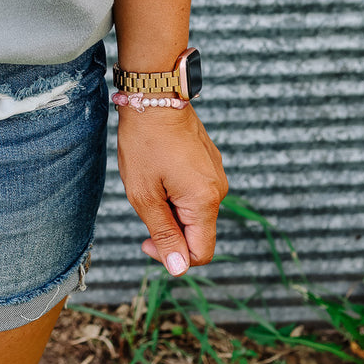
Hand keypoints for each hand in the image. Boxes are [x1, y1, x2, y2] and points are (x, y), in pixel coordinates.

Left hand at [116, 103, 226, 275]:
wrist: (154, 94)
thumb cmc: (145, 142)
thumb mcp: (144, 193)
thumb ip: (163, 233)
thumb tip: (179, 269)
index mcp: (205, 201)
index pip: (201, 253)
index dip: (173, 255)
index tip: (146, 240)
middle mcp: (218, 189)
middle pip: (196, 231)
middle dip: (168, 225)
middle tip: (144, 198)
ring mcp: (216, 173)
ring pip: (194, 210)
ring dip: (170, 206)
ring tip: (151, 178)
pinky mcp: (209, 162)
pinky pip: (195, 190)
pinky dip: (175, 189)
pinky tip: (159, 167)